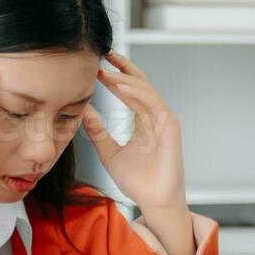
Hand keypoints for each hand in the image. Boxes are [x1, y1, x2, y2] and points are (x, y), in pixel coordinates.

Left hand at [82, 51, 185, 210]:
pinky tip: (121, 86)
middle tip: (103, 53)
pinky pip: (153, 102)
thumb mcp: (109, 153)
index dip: (115, 75)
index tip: (95, 66)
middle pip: (140, 82)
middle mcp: (155, 116)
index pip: (130, 89)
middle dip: (122, 66)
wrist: (154, 201)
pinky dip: (137, 92)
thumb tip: (83, 112)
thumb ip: (98, 132)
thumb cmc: (137, 181)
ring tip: (106, 71)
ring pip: (145, 89)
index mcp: (144, 120)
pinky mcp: (171, 126)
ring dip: (125, 78)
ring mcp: (164, 119)